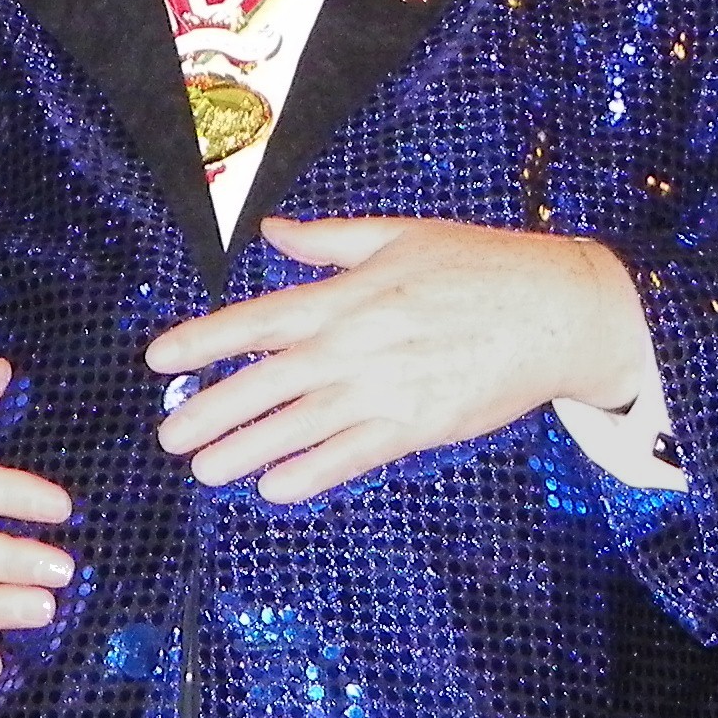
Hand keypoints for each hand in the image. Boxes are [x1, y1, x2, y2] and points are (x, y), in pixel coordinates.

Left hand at [146, 218, 657, 504]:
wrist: (557, 309)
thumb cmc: (482, 265)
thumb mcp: (400, 235)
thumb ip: (328, 241)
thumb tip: (273, 230)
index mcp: (346, 294)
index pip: (257, 320)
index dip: (203, 340)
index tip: (159, 359)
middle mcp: (355, 343)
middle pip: (265, 381)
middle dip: (211, 410)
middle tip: (169, 437)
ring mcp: (385, 387)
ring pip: (300, 425)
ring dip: (248, 449)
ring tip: (205, 471)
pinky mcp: (418, 424)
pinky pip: (353, 454)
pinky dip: (313, 472)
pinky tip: (276, 488)